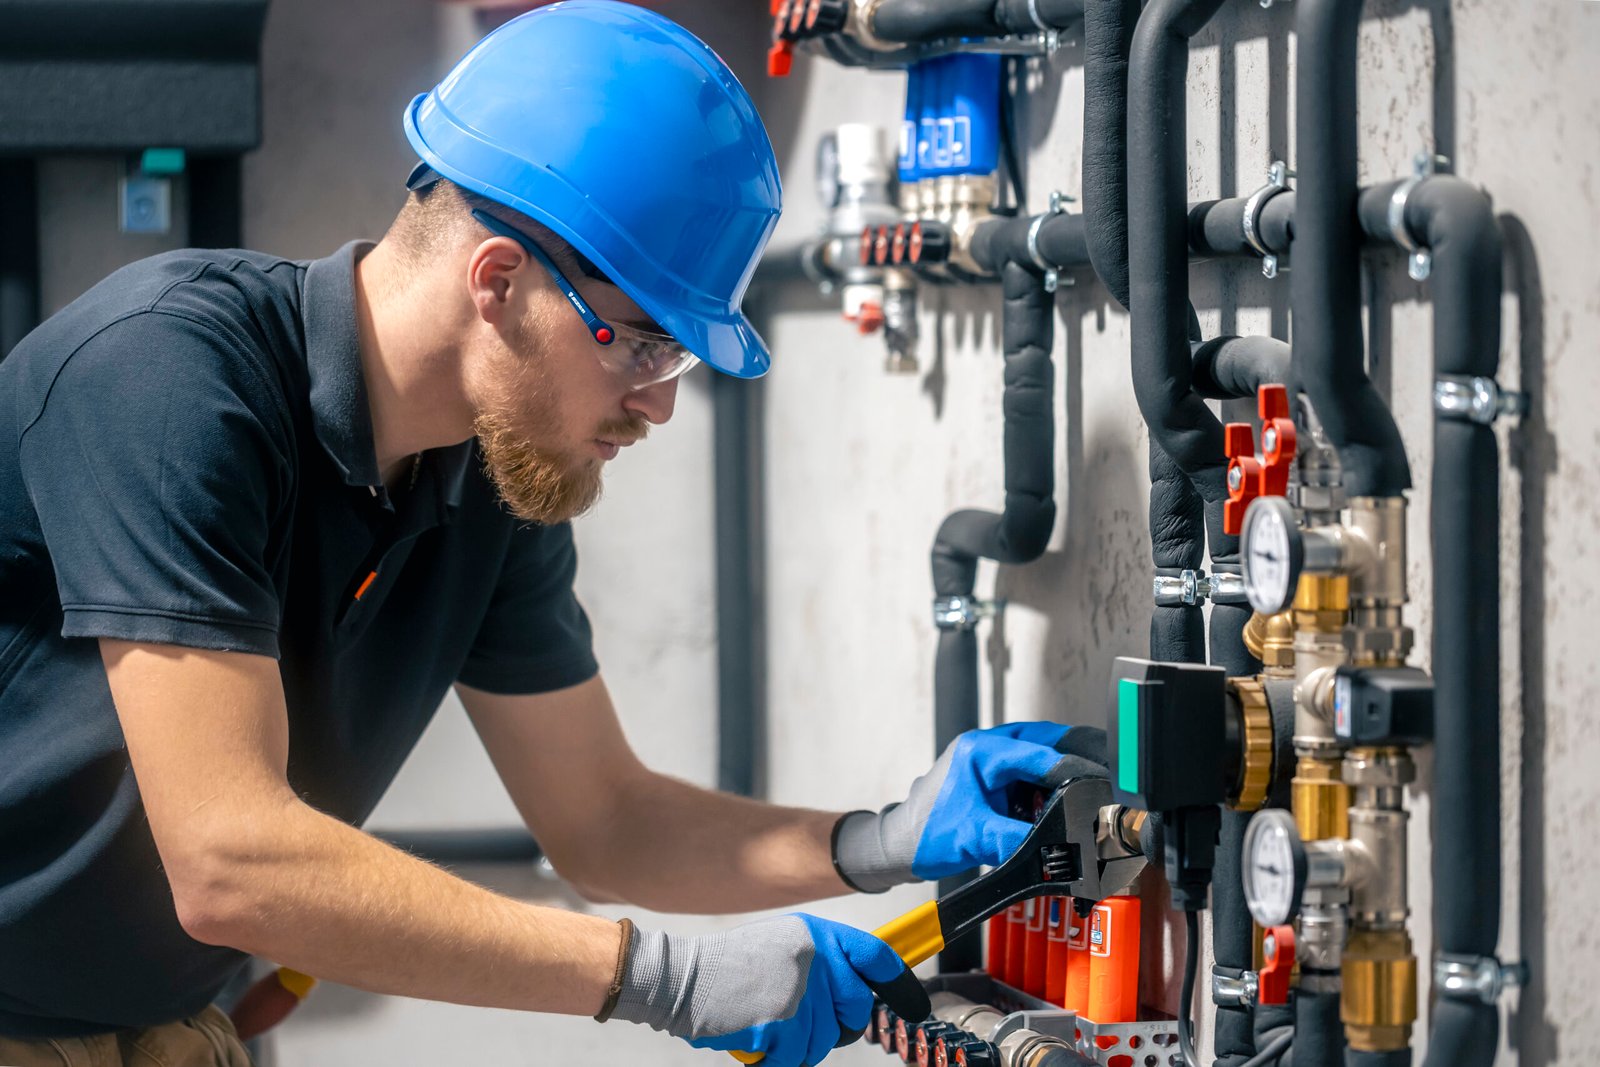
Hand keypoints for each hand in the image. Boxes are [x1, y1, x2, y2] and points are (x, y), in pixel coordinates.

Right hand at [611, 915, 913, 1066]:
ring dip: (798, 1044)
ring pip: (825, 1040)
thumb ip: (820, 963)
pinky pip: (796, 1058)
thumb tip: (858, 993)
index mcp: (817, 934)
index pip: (875, 956)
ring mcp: (801, 990)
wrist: (680, 978)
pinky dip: (776, 1058)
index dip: (900, 984)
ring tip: (765, 1021)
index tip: (916, 1007)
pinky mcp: (784, 1023)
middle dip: (833, 1025)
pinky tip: (756, 1037)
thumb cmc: (727, 969)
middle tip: (796, 1019)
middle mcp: (816, 957)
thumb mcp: (782, 948)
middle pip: (856, 1010)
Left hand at [833, 722, 1109, 890]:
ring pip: (1043, 752)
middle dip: (1080, 755)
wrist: (900, 845)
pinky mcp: (996, 774)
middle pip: (1047, 741)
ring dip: (1067, 767)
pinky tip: (1068, 798)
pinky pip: (1034, 769)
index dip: (1075, 768)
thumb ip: (1017, 839)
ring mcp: (992, 758)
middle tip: (1109, 773)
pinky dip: (1053, 781)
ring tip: (1095, 786)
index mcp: (980, 750)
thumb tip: (1055, 846)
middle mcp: (988, 746)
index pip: (1040, 753)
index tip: (1101, 782)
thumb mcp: (975, 839)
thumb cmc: (925, 835)